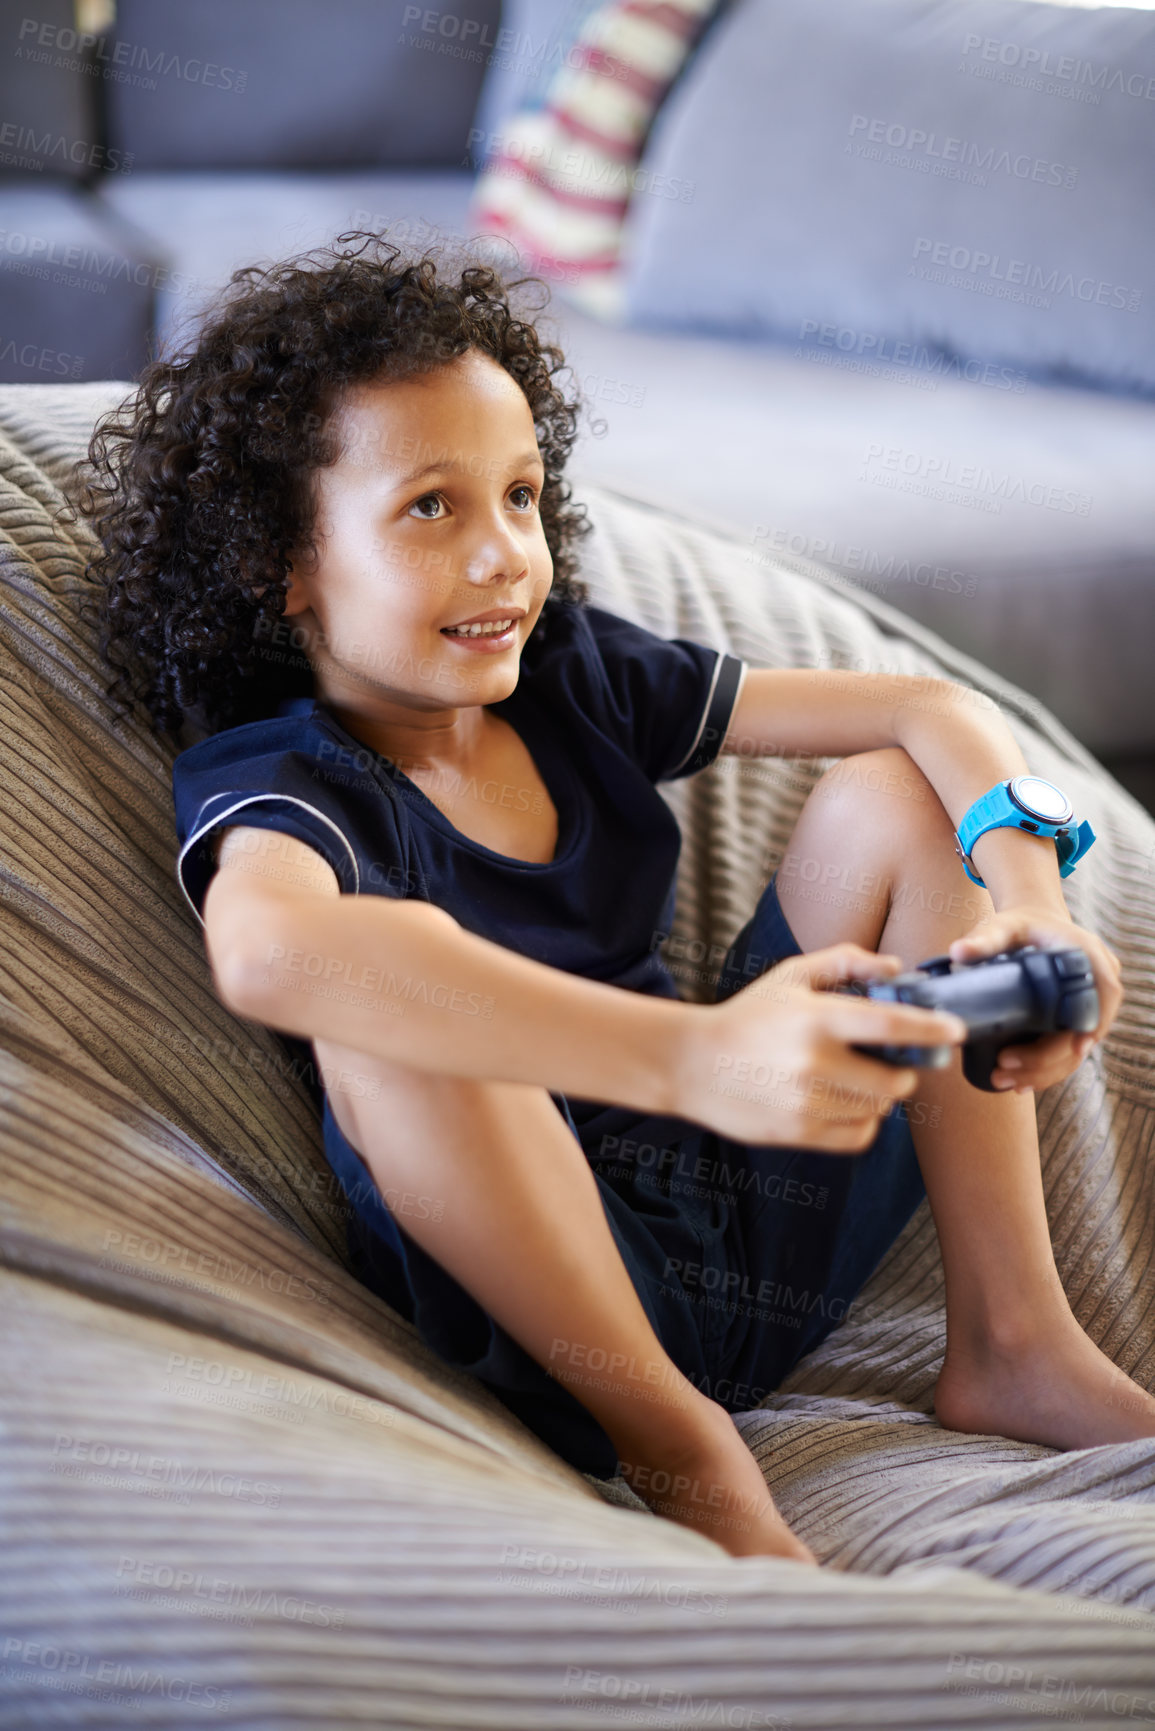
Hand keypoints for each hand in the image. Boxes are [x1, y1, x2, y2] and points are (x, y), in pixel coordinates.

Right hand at [676, 943, 967, 1150]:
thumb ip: (843, 962)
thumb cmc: (745, 1016)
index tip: (955, 1030)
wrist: (689, 1063)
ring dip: (878, 1098)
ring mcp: (806, 1103)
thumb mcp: (789, 977)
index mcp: (817, 1019)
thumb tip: (895, 967)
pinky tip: (843, 1104)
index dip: (930, 1028)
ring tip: (853, 1081)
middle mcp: (815, 1064)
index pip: (891, 1025)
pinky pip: (857, 1136)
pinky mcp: (798, 1133)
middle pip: (894, 1082)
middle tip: (893, 1064)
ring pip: (876, 1111)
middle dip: (903, 1073)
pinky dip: (862, 1123)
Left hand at [947, 904, 1122, 1093]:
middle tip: (1006, 1065)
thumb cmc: (1020, 926)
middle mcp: (1095, 985)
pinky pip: (1066, 1052)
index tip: (1073, 1047)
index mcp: (1088, 957)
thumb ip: (985, 938)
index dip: (1094, 1022)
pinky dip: (1046, 1071)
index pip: (1105, 993)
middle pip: (1085, 1031)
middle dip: (1048, 1058)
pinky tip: (1020, 1084)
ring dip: (1043, 1072)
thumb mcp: (1003, 926)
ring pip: (1075, 1050)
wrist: (1031, 928)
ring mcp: (1085, 1008)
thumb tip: (959, 953)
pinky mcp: (1071, 1022)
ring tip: (1005, 1080)